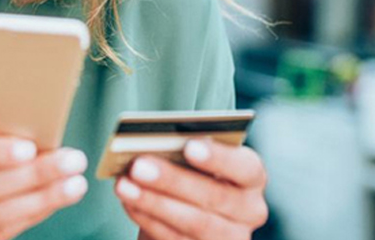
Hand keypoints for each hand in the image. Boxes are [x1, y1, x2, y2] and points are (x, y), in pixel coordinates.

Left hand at [114, 139, 268, 239]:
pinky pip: (175, 239)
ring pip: (195, 222)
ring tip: (124, 186)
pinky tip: (129, 204)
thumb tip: (150, 145)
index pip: (246, 167)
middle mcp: (248, 210)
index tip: (190, 145)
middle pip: (216, 196)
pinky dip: (148, 219)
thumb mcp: (192, 163)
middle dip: (173, 180)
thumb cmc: (190, 178)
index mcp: (250, 178)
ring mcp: (230, 236)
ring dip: (154, 203)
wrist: (185, 218)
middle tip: (139, 166)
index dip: (219, 157)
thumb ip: (180, 153)